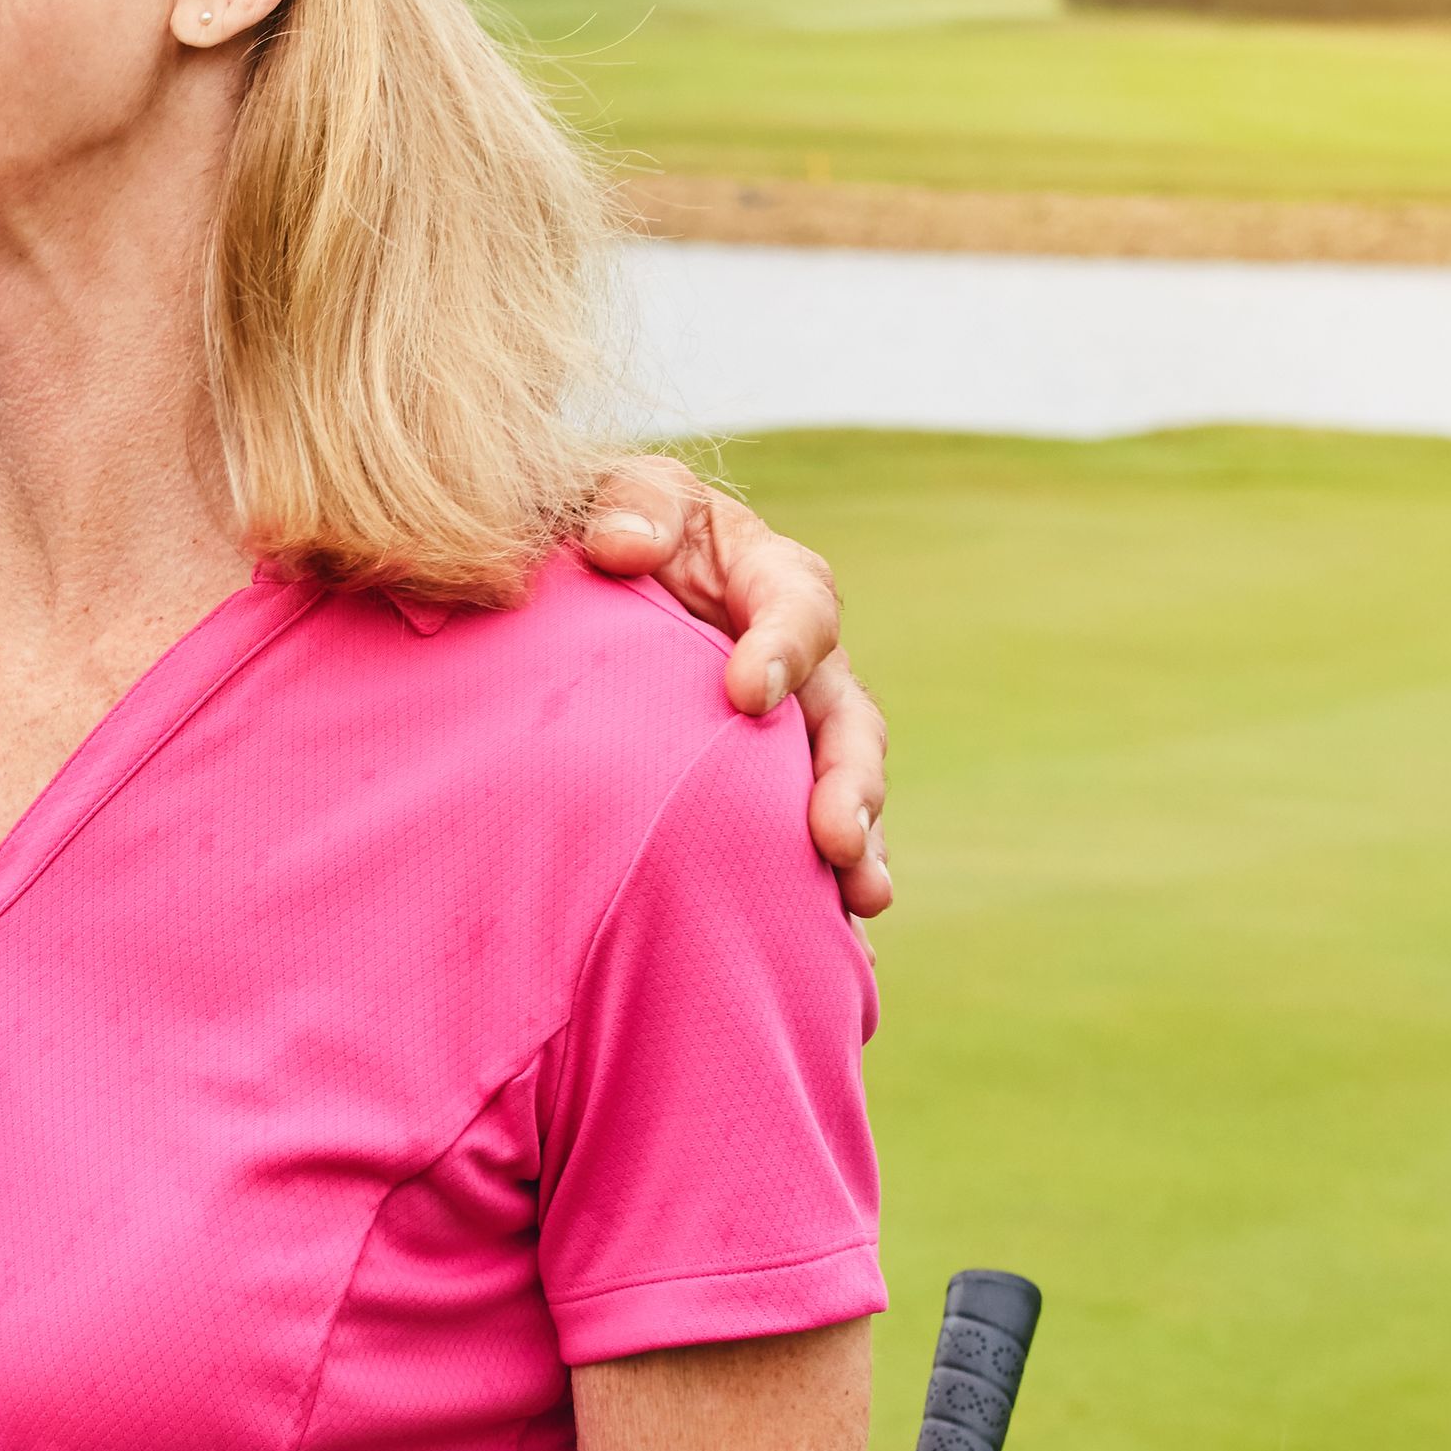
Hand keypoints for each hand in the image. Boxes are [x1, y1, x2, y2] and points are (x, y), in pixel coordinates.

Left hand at [576, 457, 896, 913]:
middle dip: (850, 782)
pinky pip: (810, 846)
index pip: (800, 609)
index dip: (780, 650)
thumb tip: (624, 547)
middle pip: (849, 722)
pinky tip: (838, 954)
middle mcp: (804, 666)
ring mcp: (796, 735)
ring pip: (847, 791)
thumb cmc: (612, 531)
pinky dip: (825, 895)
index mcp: (774, 581)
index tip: (743, 694)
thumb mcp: (619, 496)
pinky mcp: (773, 791)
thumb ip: (631, 504)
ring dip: (859, 845)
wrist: (588, 591)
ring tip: (861, 899)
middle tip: (833, 837)